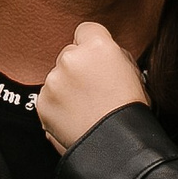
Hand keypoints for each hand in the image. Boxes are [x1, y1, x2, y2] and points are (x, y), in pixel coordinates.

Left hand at [37, 22, 147, 152]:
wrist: (116, 148)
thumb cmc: (131, 113)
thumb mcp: (135, 74)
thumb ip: (113, 57)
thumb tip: (102, 56)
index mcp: (98, 47)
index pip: (86, 30)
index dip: (91, 46)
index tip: (96, 60)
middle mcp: (71, 59)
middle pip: (69, 54)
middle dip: (78, 69)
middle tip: (94, 92)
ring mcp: (53, 81)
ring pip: (57, 77)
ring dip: (67, 89)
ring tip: (86, 110)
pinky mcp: (42, 103)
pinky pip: (48, 98)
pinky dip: (58, 107)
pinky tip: (75, 119)